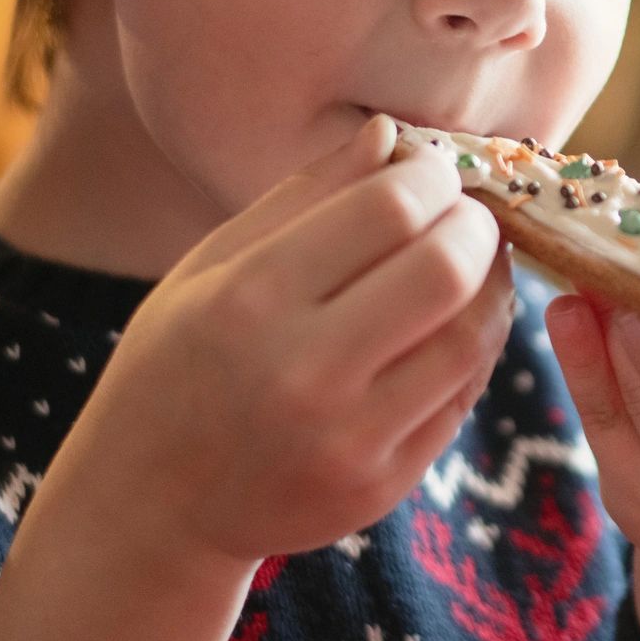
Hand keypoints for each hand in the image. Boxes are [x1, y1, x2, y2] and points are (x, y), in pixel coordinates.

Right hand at [49, 113, 514, 570]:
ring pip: (472, 336)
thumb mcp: (211, 266)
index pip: (388, 210)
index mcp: (250, 298)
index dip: (431, 176)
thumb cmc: (176, 364)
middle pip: (446, 268)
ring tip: (473, 264)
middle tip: (466, 215)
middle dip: (474, 225)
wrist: (148, 507)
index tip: (431, 170)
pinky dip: (473, 348)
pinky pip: (461, 397)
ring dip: (491, 285)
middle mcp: (302, 370)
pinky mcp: (379, 485)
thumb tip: (389, 133)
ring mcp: (347, 437)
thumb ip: (304, 196)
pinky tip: (453, 325)